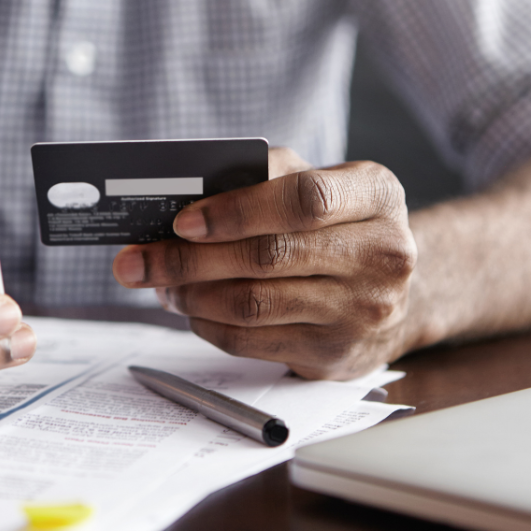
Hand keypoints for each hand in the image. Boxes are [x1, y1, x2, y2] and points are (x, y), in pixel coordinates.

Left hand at [112, 148, 417, 378]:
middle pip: (268, 257)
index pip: (305, 200)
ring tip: (159, 283)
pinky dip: (207, 324)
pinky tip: (190, 308)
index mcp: (377, 194)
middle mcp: (383, 254)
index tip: (182, 221)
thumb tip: (187, 194)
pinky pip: (252, 341)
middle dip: (188, 259)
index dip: (237, 211)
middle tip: (138, 259)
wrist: (391, 292)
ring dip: (191, 295)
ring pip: (254, 304)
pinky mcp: (336, 354)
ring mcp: (363, 311)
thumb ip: (266, 176)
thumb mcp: (321, 184)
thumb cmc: (338, 227)